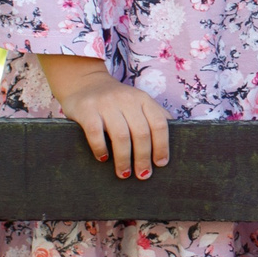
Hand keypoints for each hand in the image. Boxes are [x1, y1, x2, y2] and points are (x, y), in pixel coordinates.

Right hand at [37, 53, 169, 177]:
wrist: (84, 82)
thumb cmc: (116, 100)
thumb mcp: (137, 102)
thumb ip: (153, 115)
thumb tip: (174, 140)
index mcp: (143, 99)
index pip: (159, 123)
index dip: (162, 146)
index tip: (161, 164)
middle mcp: (126, 99)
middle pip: (141, 133)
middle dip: (143, 158)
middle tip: (142, 175)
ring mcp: (106, 104)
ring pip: (121, 136)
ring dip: (124, 159)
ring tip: (124, 173)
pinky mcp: (87, 109)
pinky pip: (96, 133)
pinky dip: (101, 149)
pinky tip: (103, 158)